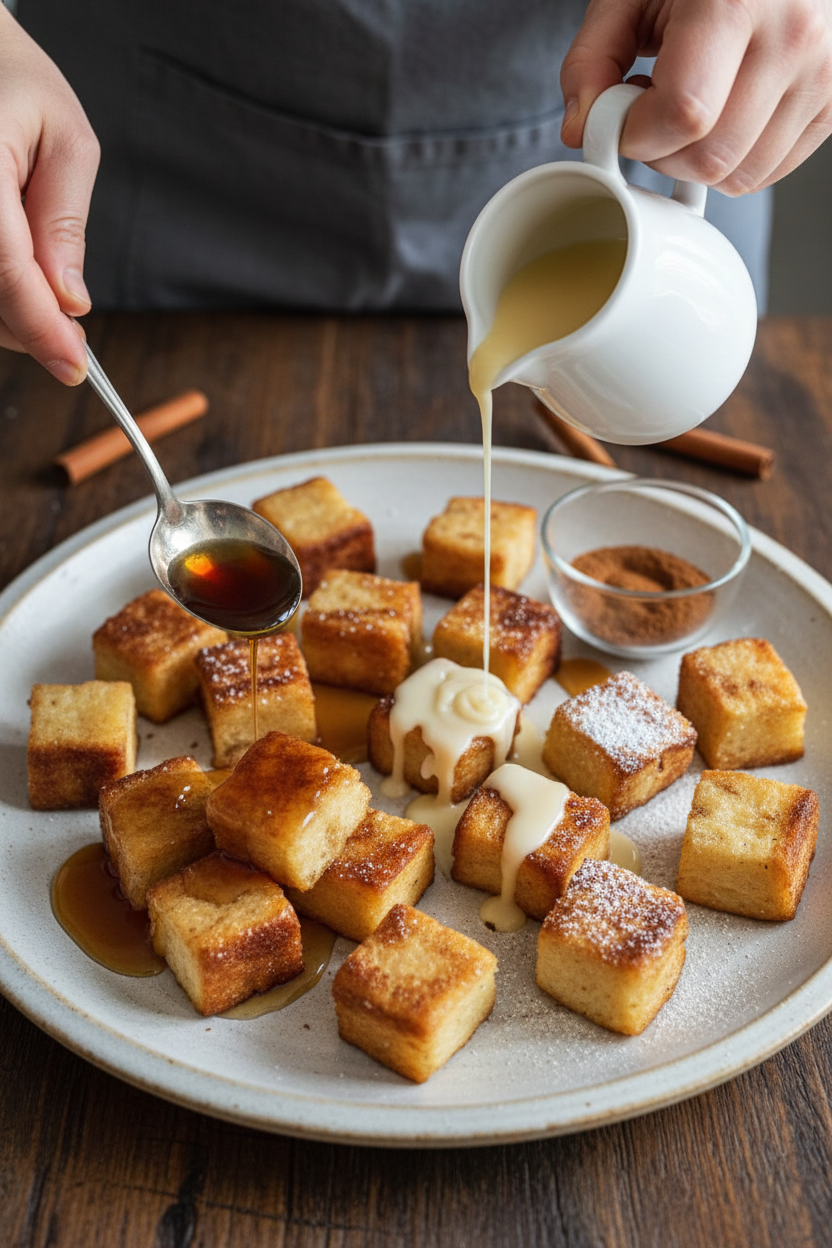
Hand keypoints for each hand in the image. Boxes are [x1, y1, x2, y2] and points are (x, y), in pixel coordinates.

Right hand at [0, 7, 98, 382]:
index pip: (4, 272)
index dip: (41, 330)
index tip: (74, 366)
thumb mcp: (65, 139)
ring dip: (8, 321)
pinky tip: (18, 291)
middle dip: (29, 331)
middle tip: (71, 340)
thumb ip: (64, 224)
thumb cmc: (12, 79)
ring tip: (47, 307)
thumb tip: (70, 299)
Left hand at [560, 0, 831, 194]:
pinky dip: (733, 161)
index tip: (620, 116)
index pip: (683, 115)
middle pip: (711, 156)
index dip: (637, 132)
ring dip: (696, 162)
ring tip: (688, 107)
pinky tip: (721, 115)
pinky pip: (770, 169)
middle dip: (662, 153)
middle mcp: (794, 37)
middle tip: (650, 112)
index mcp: (738, 0)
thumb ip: (593, 58)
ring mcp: (822, 72)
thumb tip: (580, 128)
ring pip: (741, 175)